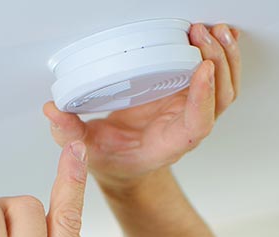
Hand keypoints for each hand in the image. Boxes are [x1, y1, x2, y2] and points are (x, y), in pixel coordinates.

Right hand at [43, 23, 240, 191]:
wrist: (127, 165)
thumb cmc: (115, 160)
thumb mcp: (88, 151)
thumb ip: (71, 134)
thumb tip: (53, 111)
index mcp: (168, 144)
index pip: (197, 124)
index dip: (203, 98)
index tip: (201, 69)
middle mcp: (185, 127)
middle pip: (219, 100)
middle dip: (218, 64)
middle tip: (201, 33)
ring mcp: (190, 111)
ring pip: (224, 87)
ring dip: (224, 57)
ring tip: (213, 29)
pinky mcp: (188, 96)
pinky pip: (215, 77)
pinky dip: (221, 55)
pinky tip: (217, 34)